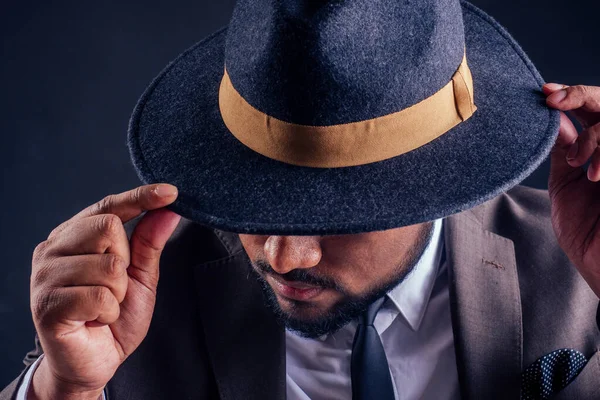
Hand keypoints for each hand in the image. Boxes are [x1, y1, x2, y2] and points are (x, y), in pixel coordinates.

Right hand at [29, 184, 180, 399]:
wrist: (95, 363)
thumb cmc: (114, 319)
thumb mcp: (139, 277)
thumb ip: (148, 243)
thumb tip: (168, 210)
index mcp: (72, 237)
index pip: (107, 206)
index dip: (140, 196)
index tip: (171, 191)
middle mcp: (52, 250)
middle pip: (108, 227)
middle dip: (124, 261)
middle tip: (113, 288)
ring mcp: (45, 276)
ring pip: (108, 265)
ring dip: (118, 293)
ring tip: (103, 307)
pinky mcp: (46, 305)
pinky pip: (99, 296)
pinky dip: (108, 312)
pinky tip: (95, 320)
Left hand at [544, 83, 599, 297]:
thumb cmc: (587, 233)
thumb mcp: (567, 185)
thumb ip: (563, 151)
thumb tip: (552, 118)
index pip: (593, 110)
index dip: (572, 96)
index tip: (545, 92)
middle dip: (581, 95)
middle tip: (554, 99)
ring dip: (596, 137)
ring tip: (579, 164)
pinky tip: (596, 174)